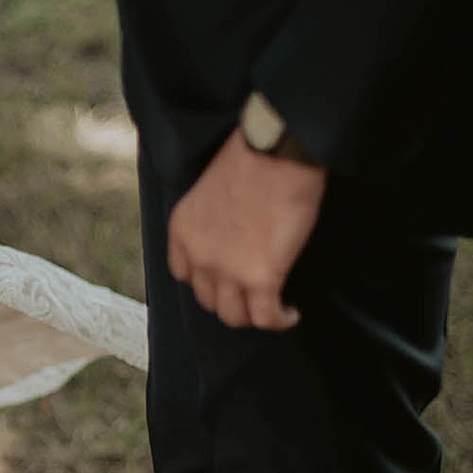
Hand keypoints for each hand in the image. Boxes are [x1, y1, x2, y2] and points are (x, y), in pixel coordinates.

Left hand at [167, 126, 325, 331]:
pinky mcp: (261, 278)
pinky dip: (280, 320)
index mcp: (182, 228)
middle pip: (207, 299)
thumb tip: (232, 237)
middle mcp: (197, 254)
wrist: (275, 152)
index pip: (182, 273)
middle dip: (230, 299)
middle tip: (252, 293)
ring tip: (273, 306)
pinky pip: (266, 317)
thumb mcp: (210, 191)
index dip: (205, 279)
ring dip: (253, 315)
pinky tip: (290, 313)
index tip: (224, 277)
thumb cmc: (250, 158)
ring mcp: (227, 270)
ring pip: (234, 316)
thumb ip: (212, 221)